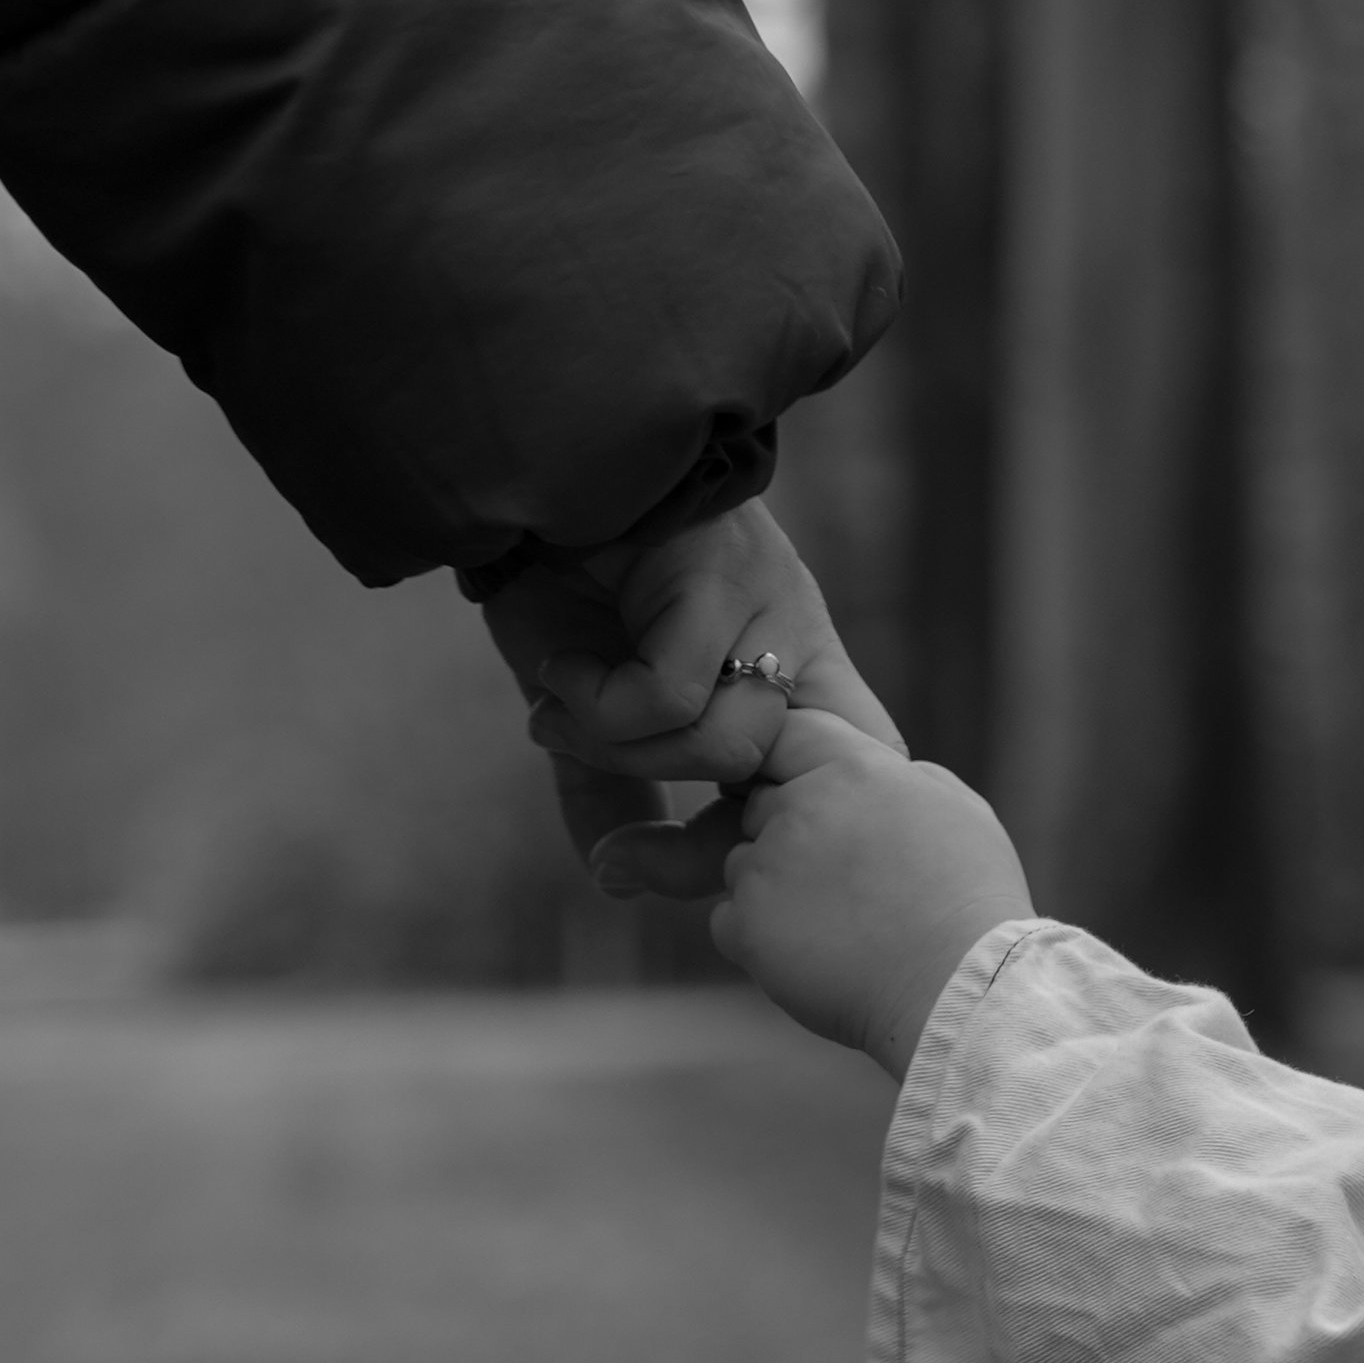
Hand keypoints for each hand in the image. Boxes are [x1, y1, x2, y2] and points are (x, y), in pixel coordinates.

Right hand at [484, 502, 898, 893]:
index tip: (668, 865)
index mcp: (791, 670)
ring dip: (623, 751)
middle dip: (695, 845)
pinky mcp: (720, 574)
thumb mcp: (588, 709)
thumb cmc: (556, 582)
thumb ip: (612, 784)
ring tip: (563, 710)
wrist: (513, 485)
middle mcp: (798, 637)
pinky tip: (558, 669)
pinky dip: (597, 705)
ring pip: (730, 747)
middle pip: (797, 793)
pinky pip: (672, 695)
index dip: (771, 846)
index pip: (850, 781)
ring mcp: (769, 603)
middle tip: (617, 842)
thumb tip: (615, 877)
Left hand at [710, 711, 1032, 1078]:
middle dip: (786, 835)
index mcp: (856, 769)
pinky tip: (815, 956)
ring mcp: (767, 865)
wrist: (959, 992)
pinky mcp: (746, 924)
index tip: (803, 793)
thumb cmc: (971, 905)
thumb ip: (907, 778)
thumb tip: (880, 771)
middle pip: (759, 805)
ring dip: (771, 889)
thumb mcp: (960, 811)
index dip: (788, 762)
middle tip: (839, 883)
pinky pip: (728, 919)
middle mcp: (802, 806)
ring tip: (838, 927)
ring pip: (741, 864)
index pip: (789, 732)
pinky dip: (758, 939)